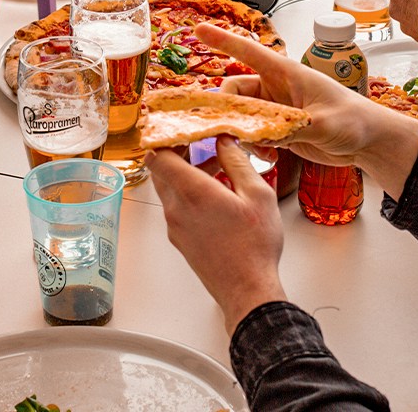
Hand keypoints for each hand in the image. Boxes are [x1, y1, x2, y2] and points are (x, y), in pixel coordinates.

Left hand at [146, 136, 286, 332]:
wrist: (247, 290)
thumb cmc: (254, 248)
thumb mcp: (258, 195)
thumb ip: (237, 163)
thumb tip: (225, 141)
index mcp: (192, 192)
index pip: (159, 155)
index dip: (165, 137)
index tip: (180, 128)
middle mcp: (176, 208)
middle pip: (161, 170)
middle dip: (178, 153)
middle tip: (200, 143)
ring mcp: (175, 226)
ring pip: (170, 189)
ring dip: (187, 174)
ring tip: (219, 169)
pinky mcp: (179, 239)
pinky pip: (177, 207)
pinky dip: (189, 194)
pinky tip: (217, 195)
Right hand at [197, 24, 417, 194]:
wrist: (369, 141)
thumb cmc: (355, 120)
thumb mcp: (325, 124)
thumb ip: (294, 127)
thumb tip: (266, 132)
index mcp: (287, 73)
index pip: (249, 52)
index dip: (223, 40)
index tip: (200, 30)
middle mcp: (277, 88)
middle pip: (236, 89)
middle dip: (228, 107)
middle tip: (232, 128)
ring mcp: (277, 109)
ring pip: (242, 113)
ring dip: (241, 129)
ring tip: (257, 147)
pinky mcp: (280, 129)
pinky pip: (253, 133)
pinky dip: (253, 144)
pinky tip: (268, 155)